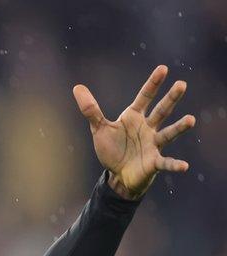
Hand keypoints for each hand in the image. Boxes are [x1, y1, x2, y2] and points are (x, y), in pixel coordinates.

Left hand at [73, 65, 195, 199]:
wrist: (117, 175)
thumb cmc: (112, 149)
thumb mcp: (99, 128)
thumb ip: (91, 110)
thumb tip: (77, 87)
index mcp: (134, 117)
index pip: (145, 97)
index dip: (153, 83)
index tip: (163, 68)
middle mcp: (148, 128)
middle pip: (162, 111)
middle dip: (171, 98)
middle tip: (182, 84)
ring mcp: (153, 144)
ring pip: (169, 134)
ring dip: (179, 127)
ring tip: (191, 120)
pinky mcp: (154, 162)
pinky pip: (166, 163)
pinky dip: (175, 164)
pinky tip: (184, 166)